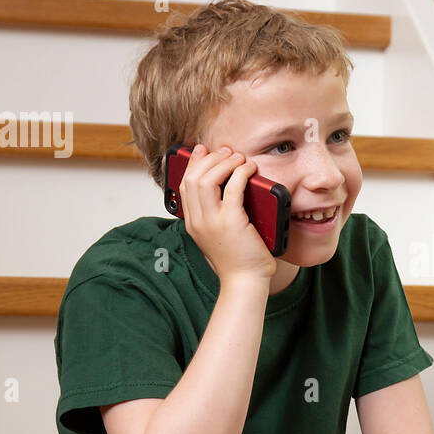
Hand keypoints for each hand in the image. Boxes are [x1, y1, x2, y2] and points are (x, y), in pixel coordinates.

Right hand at [179, 144, 277, 283]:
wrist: (245, 282)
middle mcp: (198, 221)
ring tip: (238, 158)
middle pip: (193, 177)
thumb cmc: (238, 259)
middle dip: (210, 159)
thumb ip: (215, 214)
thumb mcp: (218, 234)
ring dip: (224, 162)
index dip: (193, 163)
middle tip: (226, 152)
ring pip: (207, 179)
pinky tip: (249, 169)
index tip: (204, 151)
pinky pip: (233, 188)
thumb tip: (227, 185)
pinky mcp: (232, 222)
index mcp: (192, 223)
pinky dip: (241, 173)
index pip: (184, 184)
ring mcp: (212, 222)